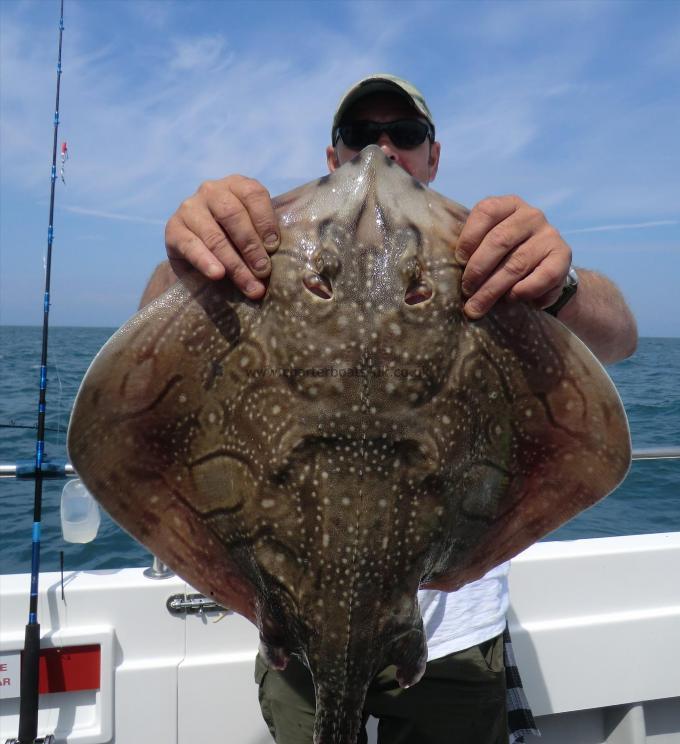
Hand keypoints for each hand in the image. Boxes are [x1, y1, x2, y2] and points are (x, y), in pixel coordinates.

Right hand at [165, 175, 279, 298]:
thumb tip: (276, 260)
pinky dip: (206, 261)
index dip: (265, 220)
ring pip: (214, 235)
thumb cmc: (235, 243)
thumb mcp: (252, 234)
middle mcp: (211, 191)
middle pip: (233, 214)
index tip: (274, 247)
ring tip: (249, 285)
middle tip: (263, 271)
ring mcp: (189, 208)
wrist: (201, 257)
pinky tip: (217, 275)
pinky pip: (190, 245)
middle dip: (251, 246)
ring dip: (234, 264)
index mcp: (236, 185)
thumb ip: (264, 239)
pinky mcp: (173, 229)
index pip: (253, 194)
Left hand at [455, 195, 570, 318]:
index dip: (469, 236)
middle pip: (499, 240)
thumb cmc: (506, 258)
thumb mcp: (489, 246)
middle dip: (477, 270)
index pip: (486, 211)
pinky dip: (522, 291)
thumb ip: (472, 249)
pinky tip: (511, 299)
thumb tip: (445, 274)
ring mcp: (549, 234)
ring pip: (516, 264)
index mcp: (508, 205)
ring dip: (492, 289)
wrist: (546, 273)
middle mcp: (531, 215)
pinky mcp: (563, 256)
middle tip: (466, 291)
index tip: (458, 261)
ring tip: (477, 307)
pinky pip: (541, 277)